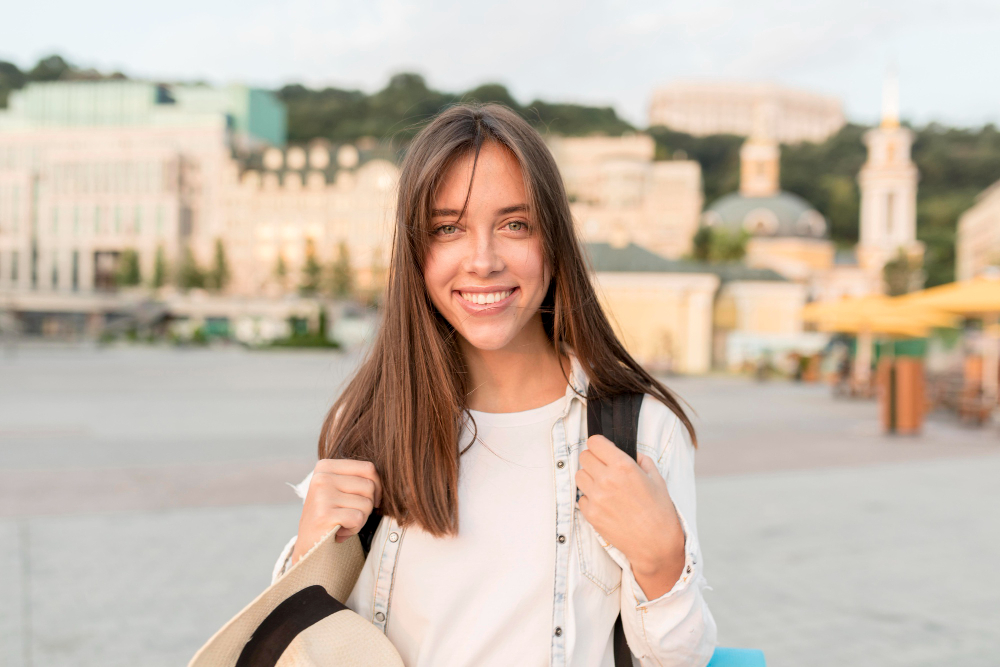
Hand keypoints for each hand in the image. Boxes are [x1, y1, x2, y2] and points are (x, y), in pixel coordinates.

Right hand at [291, 459, 381, 564]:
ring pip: (366, 504)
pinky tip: (339, 531)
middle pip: (369, 486)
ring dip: (360, 519)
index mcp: (326, 466)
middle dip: (367, 506)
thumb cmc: (330, 515)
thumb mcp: (341, 489)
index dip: (377, 486)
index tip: (371, 500)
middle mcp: (322, 477)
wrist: (308, 545)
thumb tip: (391, 480)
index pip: (368, 468)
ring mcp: (322, 495)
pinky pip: (358, 518)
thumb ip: (359, 478)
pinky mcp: (324, 514)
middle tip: (350, 515)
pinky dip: (353, 529)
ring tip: (342, 523)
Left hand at [575, 435, 684, 597]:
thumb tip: (632, 453)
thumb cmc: (659, 512)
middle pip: (584, 456)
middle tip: (604, 468)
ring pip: (579, 475)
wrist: (656, 544)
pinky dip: (590, 498)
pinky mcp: (590, 514)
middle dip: (594, 460)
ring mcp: (596, 497)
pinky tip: (604, 504)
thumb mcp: (657, 479)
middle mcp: (606, 479)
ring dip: (589, 477)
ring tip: (604, 486)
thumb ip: (642, 460)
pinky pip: (581, 497)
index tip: (603, 450)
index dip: (599, 445)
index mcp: (623, 466)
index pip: (594, 442)